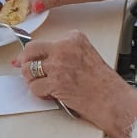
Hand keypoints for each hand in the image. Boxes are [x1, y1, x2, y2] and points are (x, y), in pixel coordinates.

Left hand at [10, 32, 136, 137]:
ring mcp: (58, 65)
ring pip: (28, 70)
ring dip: (32, 80)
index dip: (35, 53)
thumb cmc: (103, 82)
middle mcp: (64, 48)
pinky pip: (34, 87)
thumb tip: (39, 57)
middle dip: (24, 61)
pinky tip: (50, 94)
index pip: (44, 41)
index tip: (32, 58)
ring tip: (43, 85)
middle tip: (23, 68)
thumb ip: (64, 53)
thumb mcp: (85, 55)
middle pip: (30, 50)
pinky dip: (39, 93)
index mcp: (74, 38)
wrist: (113, 99)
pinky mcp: (55, 83)